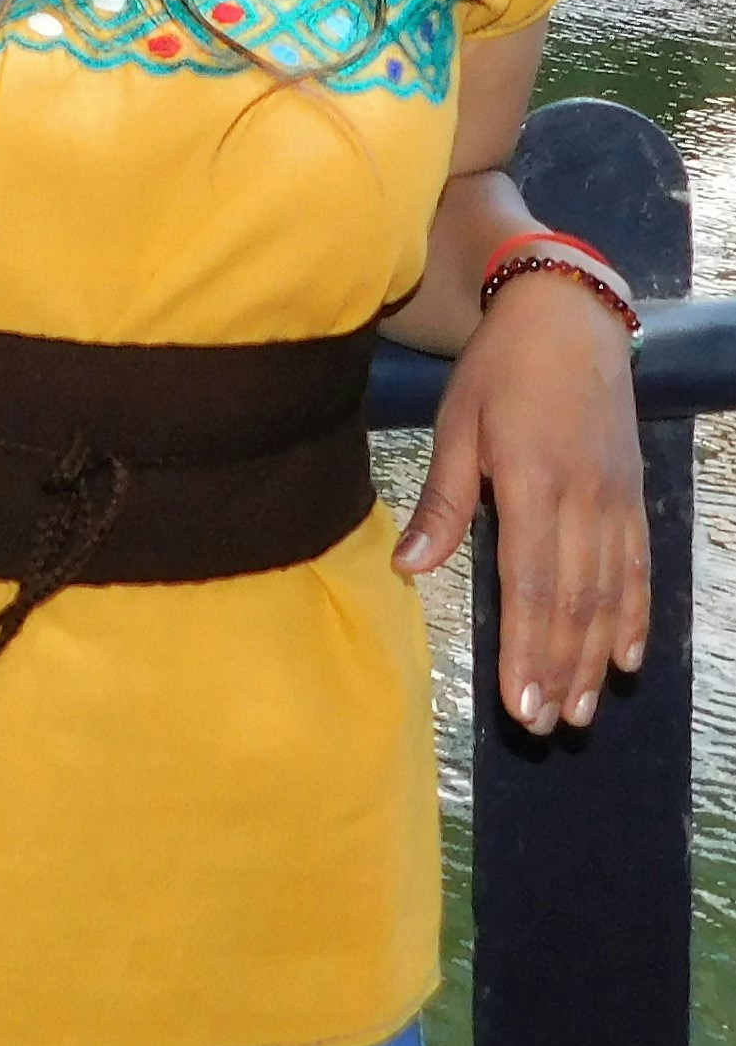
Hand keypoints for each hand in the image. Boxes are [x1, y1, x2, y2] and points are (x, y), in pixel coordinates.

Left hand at [393, 270, 646, 734]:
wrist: (568, 319)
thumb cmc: (499, 371)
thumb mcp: (456, 425)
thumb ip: (441, 501)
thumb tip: (409, 569)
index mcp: (533, 484)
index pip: (530, 585)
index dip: (527, 649)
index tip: (520, 702)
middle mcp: (584, 501)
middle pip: (573, 602)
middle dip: (560, 669)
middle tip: (547, 726)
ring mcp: (615, 501)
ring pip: (609, 594)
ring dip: (595, 656)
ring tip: (582, 709)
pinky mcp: (630, 496)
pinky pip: (637, 567)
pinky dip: (633, 615)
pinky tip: (626, 656)